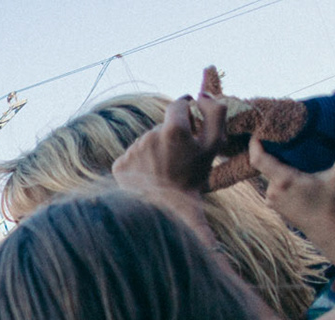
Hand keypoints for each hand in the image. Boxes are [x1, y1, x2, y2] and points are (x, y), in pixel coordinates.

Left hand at [111, 93, 223, 225]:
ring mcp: (131, 151)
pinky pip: (132, 156)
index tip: (189, 115)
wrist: (167, 211)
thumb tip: (202, 94)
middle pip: (162, 126)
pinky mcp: (119, 165)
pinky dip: (140, 163)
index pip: (178, 104)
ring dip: (156, 150)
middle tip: (179, 157)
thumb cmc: (192, 177)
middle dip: (171, 136)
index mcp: (173, 130)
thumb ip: (215, 114)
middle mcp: (148, 137)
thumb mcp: (213, 146)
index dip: (186, 109)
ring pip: (146, 142)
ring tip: (164, 170)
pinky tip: (150, 176)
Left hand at [252, 124, 334, 264]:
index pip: (258, 158)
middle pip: (264, 166)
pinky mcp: (278, 207)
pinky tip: (292, 169)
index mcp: (283, 181)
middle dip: (271, 150)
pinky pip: (274, 186)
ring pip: (270, 176)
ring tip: (289, 150)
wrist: (331, 233)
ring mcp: (273, 201)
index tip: (258, 129)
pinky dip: (280, 176)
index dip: (255, 143)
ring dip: (277, 164)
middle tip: (280, 134)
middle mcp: (272, 191)